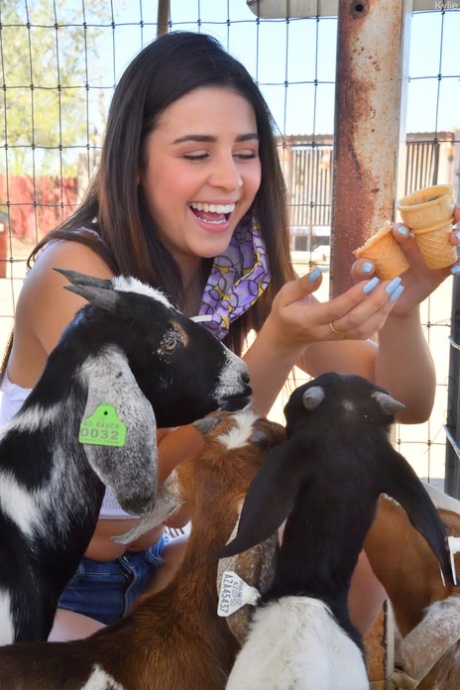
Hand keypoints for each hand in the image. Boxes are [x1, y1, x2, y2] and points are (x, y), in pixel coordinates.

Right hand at [267, 267, 404, 345]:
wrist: (287, 336)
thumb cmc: (285, 310)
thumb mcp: (284, 294)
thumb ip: (302, 285)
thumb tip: (318, 272)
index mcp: (309, 319)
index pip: (335, 309)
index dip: (354, 297)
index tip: (370, 280)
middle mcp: (325, 331)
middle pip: (354, 320)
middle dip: (376, 302)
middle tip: (392, 282)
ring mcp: (336, 337)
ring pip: (364, 329)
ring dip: (383, 310)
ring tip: (396, 290)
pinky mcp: (345, 338)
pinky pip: (366, 332)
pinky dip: (381, 318)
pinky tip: (390, 302)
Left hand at [351, 207, 459, 315]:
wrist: (390, 303)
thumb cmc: (376, 283)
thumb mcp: (363, 277)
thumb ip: (360, 269)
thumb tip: (367, 265)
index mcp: (402, 238)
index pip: (407, 224)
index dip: (405, 225)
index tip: (400, 233)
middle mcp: (421, 242)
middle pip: (439, 222)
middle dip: (448, 214)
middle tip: (453, 214)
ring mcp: (434, 255)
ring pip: (451, 239)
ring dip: (457, 235)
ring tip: (454, 239)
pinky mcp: (442, 271)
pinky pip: (454, 263)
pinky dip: (458, 264)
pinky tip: (456, 268)